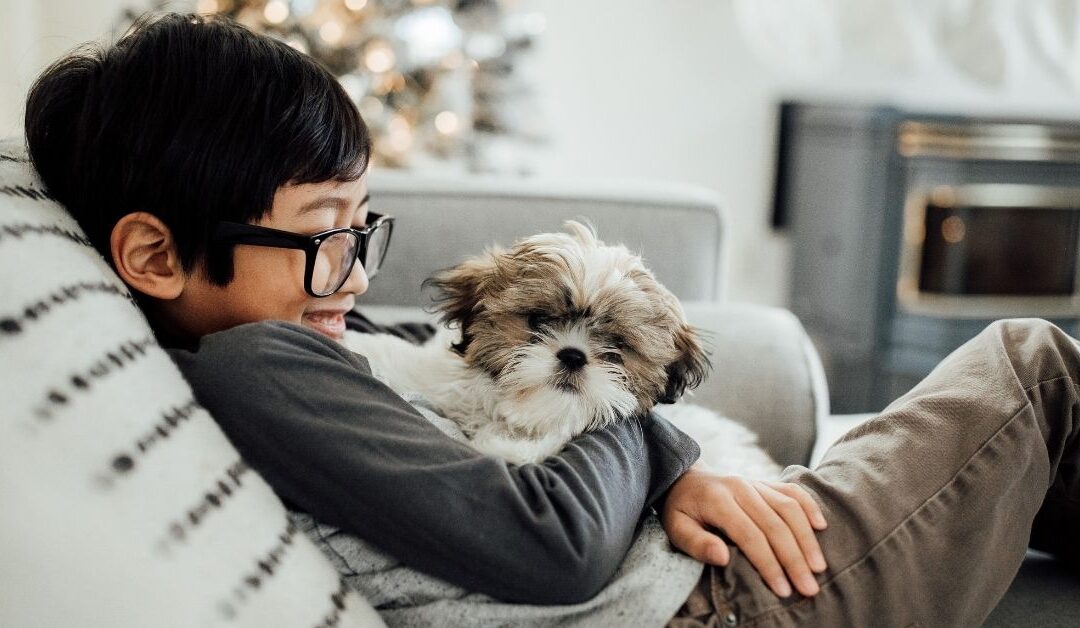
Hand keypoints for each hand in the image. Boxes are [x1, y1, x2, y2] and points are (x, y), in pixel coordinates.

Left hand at [660, 465, 827, 597]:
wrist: (685, 478)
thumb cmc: (681, 510)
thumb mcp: (676, 528)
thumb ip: (696, 544)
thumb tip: (723, 558)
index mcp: (717, 500)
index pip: (750, 536)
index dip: (769, 564)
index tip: (783, 590)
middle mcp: (740, 488)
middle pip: (775, 525)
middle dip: (794, 559)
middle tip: (809, 588)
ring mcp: (755, 482)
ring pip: (789, 508)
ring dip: (807, 539)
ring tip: (819, 567)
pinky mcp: (766, 482)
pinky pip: (793, 490)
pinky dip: (809, 506)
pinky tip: (821, 526)